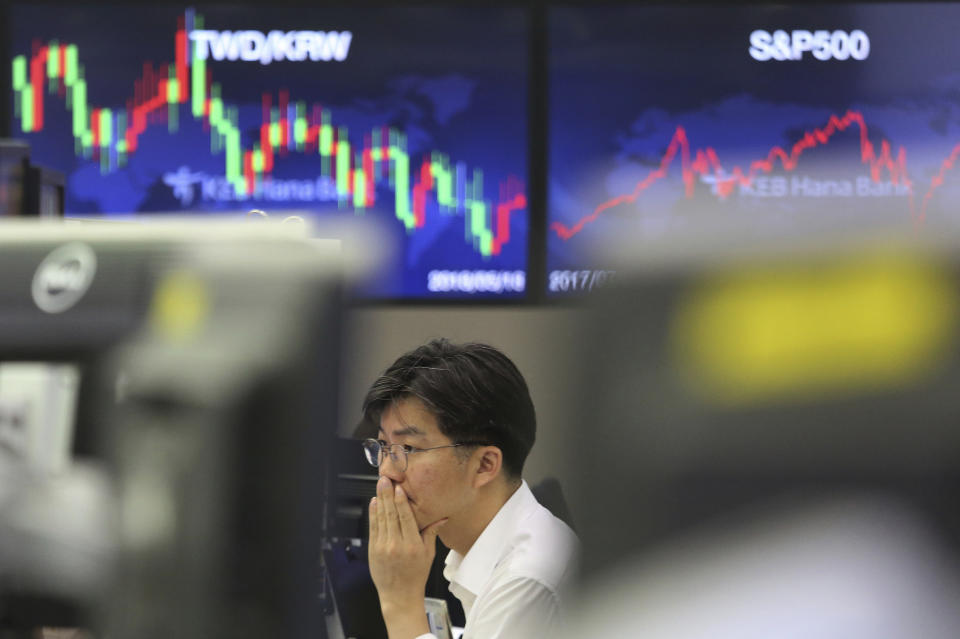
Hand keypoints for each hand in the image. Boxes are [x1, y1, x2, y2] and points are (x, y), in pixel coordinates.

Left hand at [369, 475, 446, 637]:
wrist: (399, 595)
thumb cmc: (416, 575)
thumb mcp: (428, 554)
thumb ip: (432, 532)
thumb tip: (442, 516)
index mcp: (412, 545)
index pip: (405, 518)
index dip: (401, 501)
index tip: (400, 487)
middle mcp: (396, 545)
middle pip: (391, 514)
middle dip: (388, 495)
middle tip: (386, 479)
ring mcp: (383, 547)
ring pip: (381, 518)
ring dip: (380, 500)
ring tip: (380, 486)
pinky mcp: (373, 550)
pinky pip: (373, 528)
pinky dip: (373, 514)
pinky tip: (374, 503)